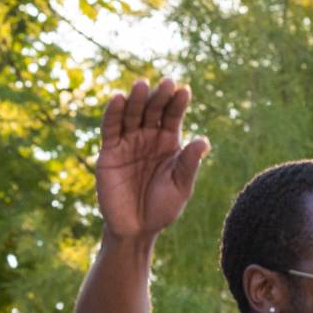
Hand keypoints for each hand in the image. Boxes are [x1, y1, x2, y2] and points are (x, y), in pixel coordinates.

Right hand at [96, 77, 209, 240]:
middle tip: (166, 83)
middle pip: (153, 110)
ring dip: (136, 99)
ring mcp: (128, 142)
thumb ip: (188, 164)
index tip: (184, 91)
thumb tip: (203, 140)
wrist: (136, 229)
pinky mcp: (109, 152)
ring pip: (132, 114)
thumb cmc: (162, 209)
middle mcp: (148, 137)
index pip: (173, 116)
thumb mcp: (180, 187)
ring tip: (142, 85)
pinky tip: (118, 99)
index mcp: (168, 142)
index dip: (178, 103)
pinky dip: (113, 113)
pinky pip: (110, 128)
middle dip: (159, 97)